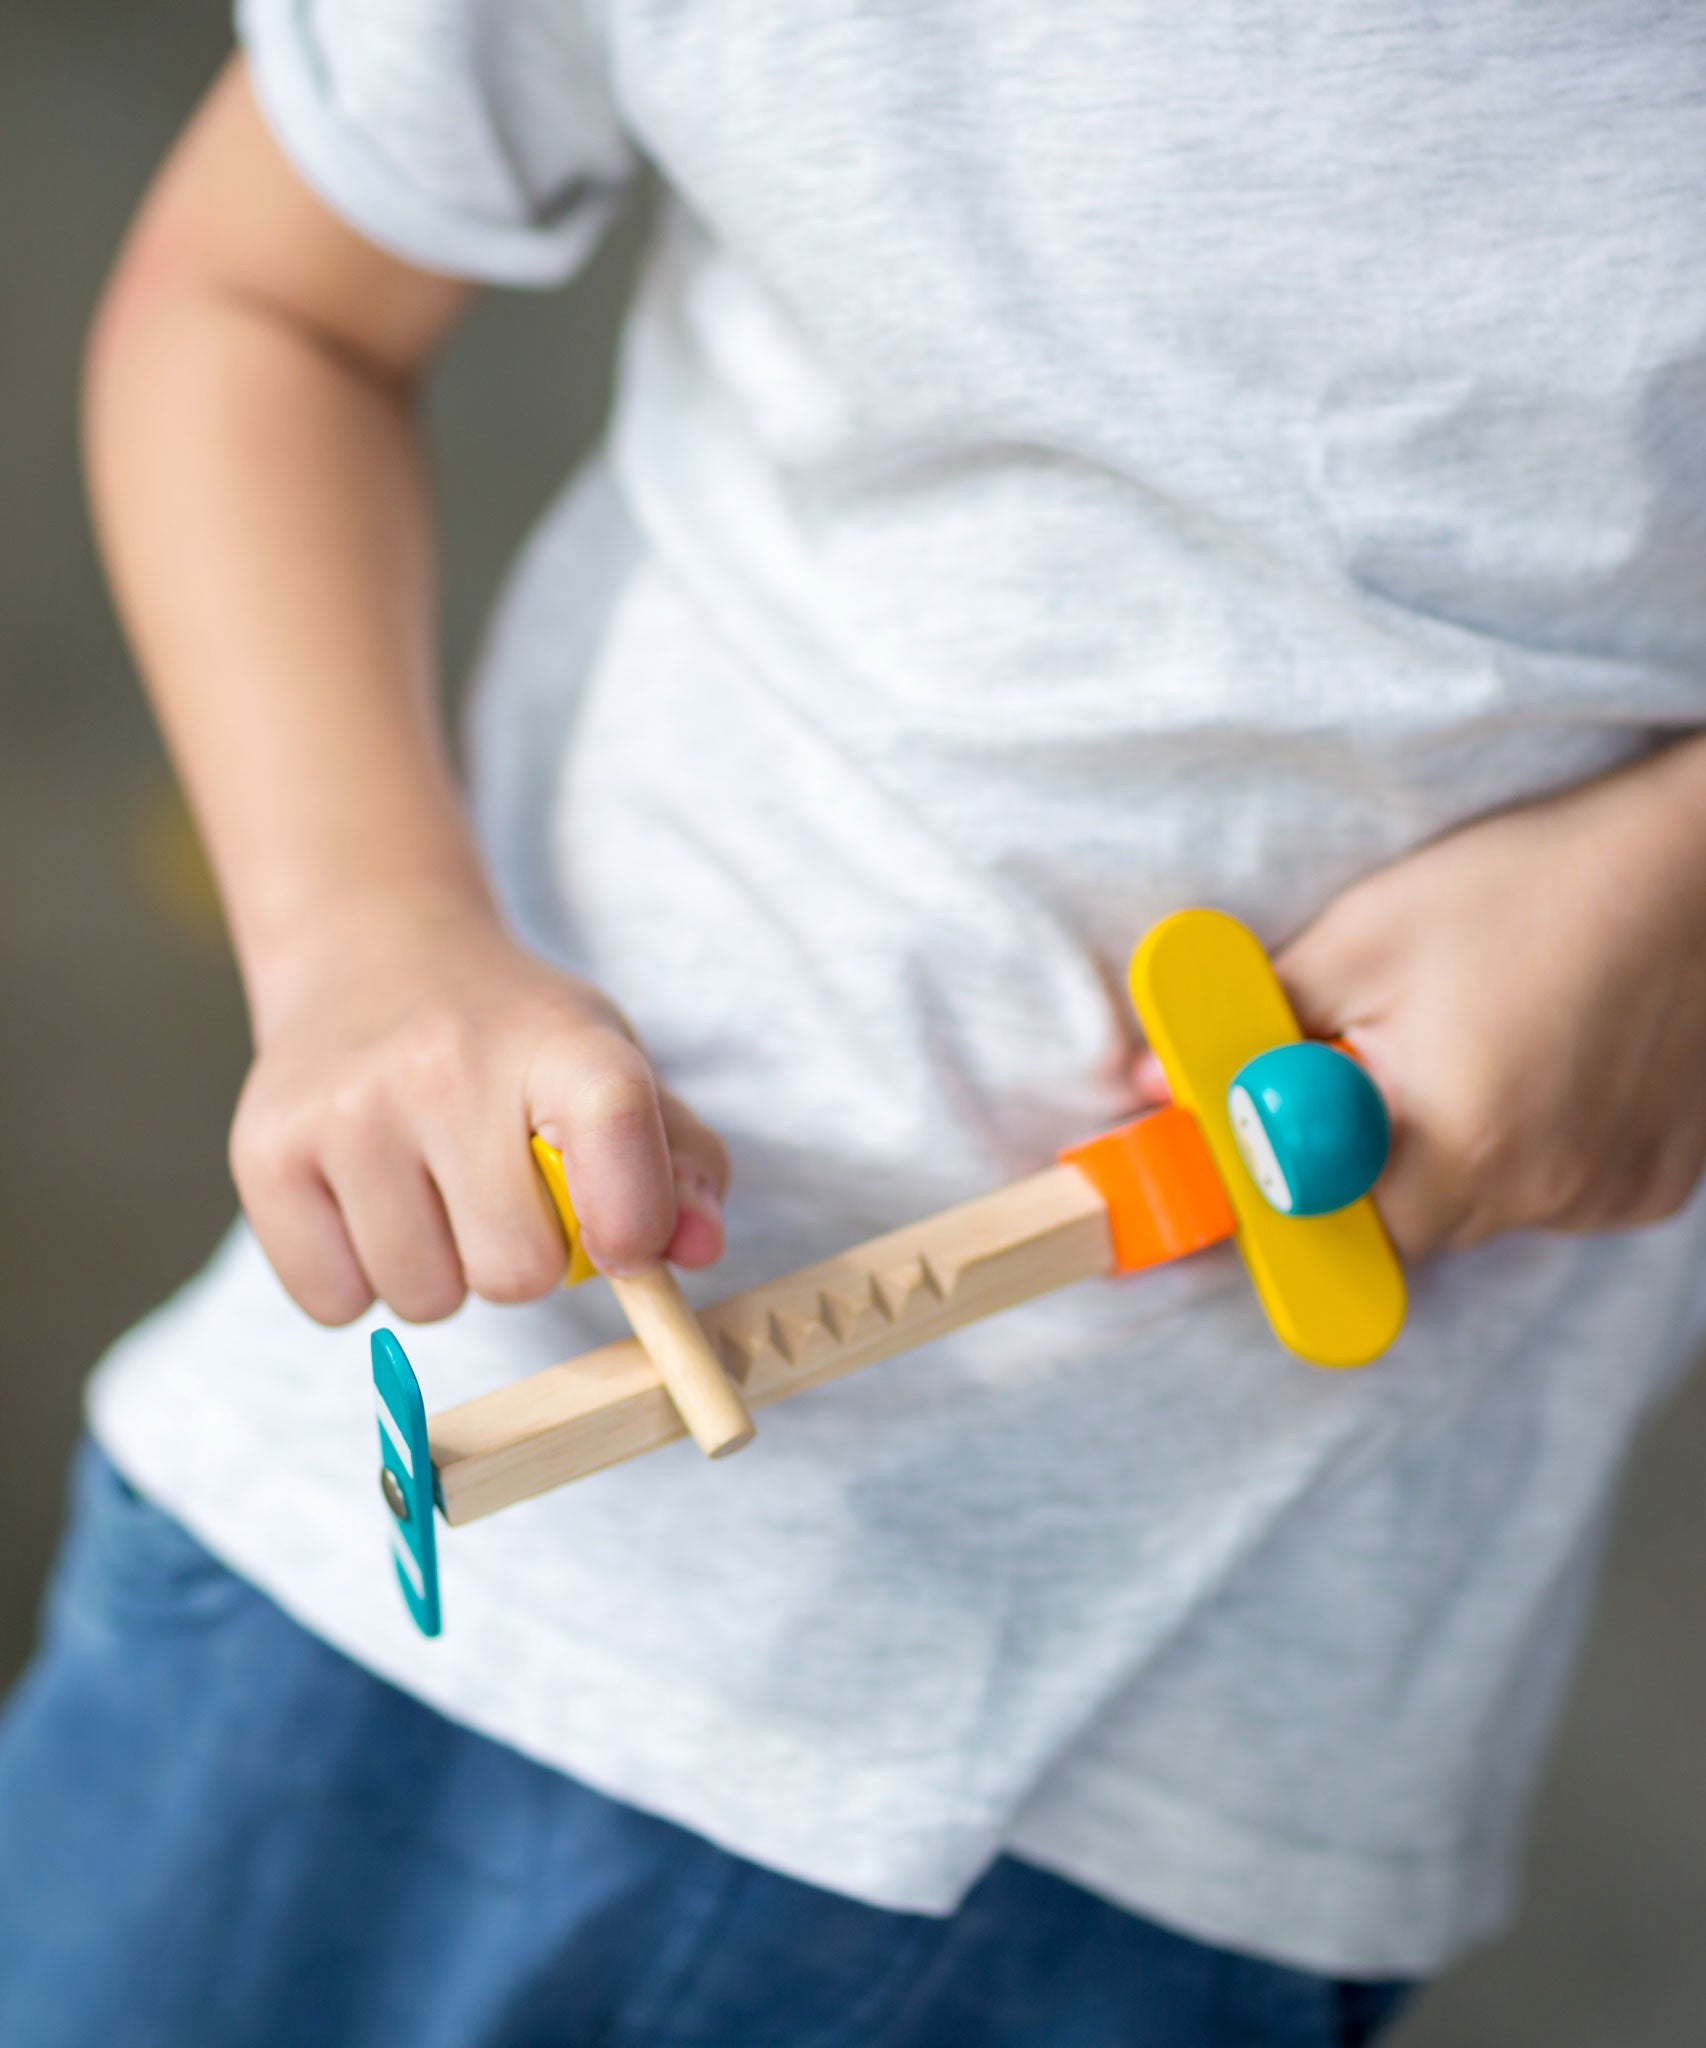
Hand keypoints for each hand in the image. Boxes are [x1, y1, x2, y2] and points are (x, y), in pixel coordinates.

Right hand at [229, 887, 728, 1323]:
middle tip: (500, 1191)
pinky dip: (361, 1278)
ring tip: (432, 1188)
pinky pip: (335, 1302)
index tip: (626, 1243)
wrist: (372, 954)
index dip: (633, 1217)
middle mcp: (444, 1064)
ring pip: (422, 1297)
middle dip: (520, 1259)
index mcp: (558, 1040)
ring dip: (440, 1272)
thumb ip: (681, 1162)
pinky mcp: (264, 1153)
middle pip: (514, 1271)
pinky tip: (370, 1201)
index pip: (618, 1130)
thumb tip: (697, 1249)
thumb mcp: (613, 1065)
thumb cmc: (512, 1037)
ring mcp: (344, 1109)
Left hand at [1135, 741, 1705, 1260]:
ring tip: (1476, 1039)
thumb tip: (1150, 1084)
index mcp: (1457, 1138)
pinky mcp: (1652, 1188)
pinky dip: (1528, 1145)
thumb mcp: (1367, 934)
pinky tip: (1544, 1059)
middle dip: (1364, 1160)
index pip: (1326, 1231)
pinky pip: (1552, 1193)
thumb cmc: (1527, 883)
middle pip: (1400, 1226)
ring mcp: (1604, 1198)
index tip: (1252, 1156)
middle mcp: (1538, 1192)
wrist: (1700, 865)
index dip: (1278, 1192)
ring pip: (1475, 1209)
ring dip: (1449, 1150)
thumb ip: (1258, 1025)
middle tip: (1372, 1065)